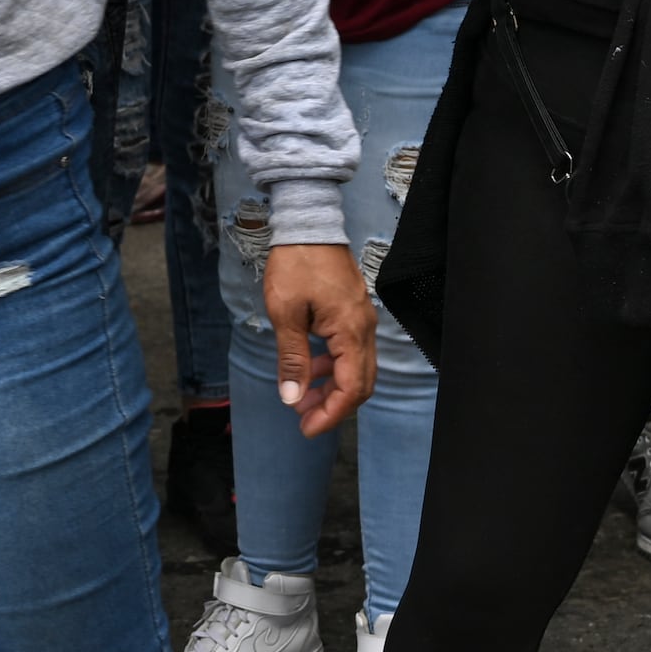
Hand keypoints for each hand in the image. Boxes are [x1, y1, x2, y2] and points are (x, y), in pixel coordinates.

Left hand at [264, 240, 376, 440]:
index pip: (351, 388)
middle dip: (333, 406)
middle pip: (360, 383)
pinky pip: (349, 350)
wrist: (308, 223)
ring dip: (331, 387)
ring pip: (355, 368)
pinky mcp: (353, 312)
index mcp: (351, 331)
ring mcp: (361, 319)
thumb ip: (292, 359)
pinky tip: (309, 368)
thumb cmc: (296, 263)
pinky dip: (332, 366)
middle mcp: (364, 328)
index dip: (331, 414)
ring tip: (300, 397)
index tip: (307, 428)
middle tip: (304, 419)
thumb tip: (293, 397)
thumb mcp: (286, 314)